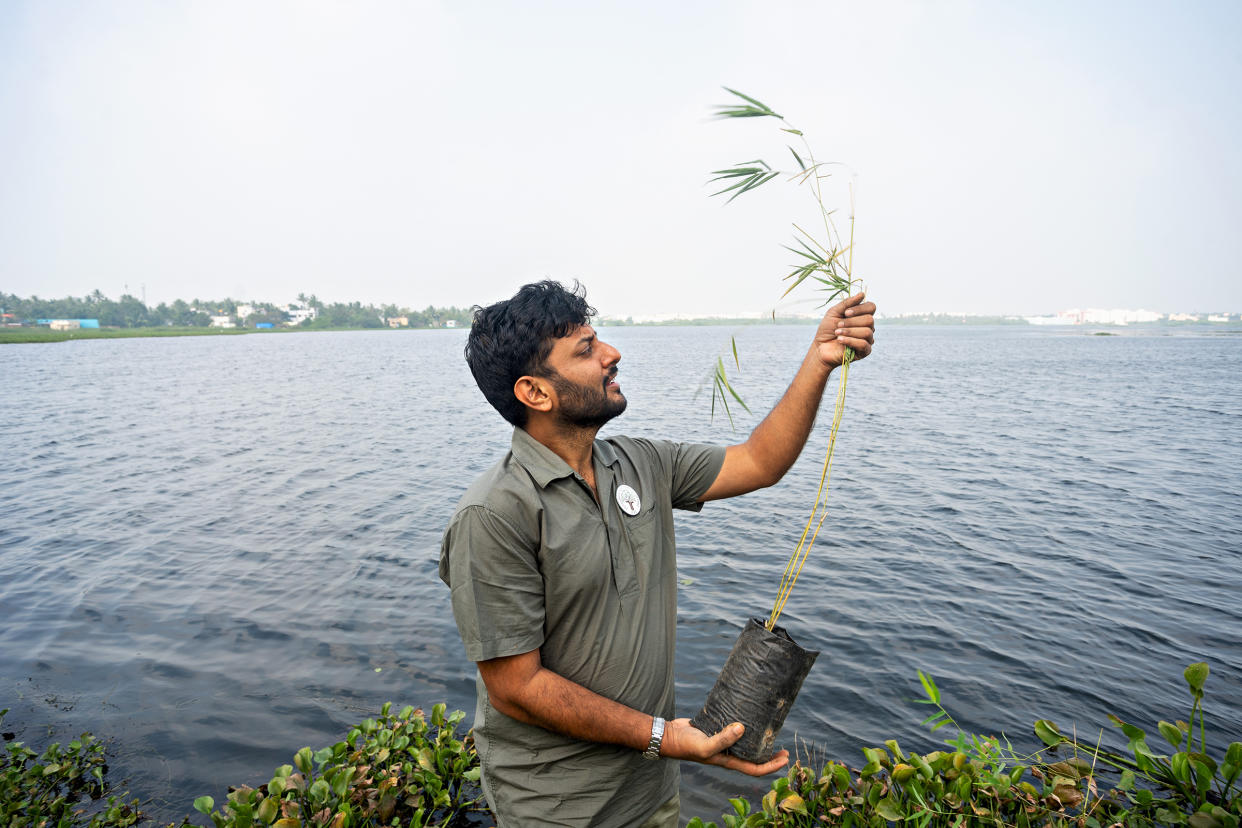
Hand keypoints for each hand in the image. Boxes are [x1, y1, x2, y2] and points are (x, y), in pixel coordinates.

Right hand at [659, 717, 789, 776]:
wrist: (669, 735)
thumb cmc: (686, 745)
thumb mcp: (705, 746)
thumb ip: (723, 739)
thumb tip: (742, 729)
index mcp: (728, 760)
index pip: (754, 768)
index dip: (771, 766)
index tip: (785, 758)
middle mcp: (728, 753)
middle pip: (753, 759)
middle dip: (770, 756)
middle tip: (784, 749)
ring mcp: (722, 742)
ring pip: (745, 744)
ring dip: (758, 742)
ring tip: (770, 733)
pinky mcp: (717, 730)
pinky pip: (734, 730)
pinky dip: (744, 727)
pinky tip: (749, 717)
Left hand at [814, 291, 874, 367]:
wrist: (820, 347)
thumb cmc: (827, 329)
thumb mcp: (834, 312)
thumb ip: (847, 303)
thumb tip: (862, 294)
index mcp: (861, 315)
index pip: (871, 307)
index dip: (860, 308)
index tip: (846, 313)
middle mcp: (868, 326)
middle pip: (869, 320)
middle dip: (852, 322)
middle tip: (838, 325)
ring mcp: (867, 339)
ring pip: (867, 332)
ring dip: (850, 331)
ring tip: (837, 333)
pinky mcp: (865, 351)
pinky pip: (863, 344)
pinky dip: (850, 341)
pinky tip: (840, 340)